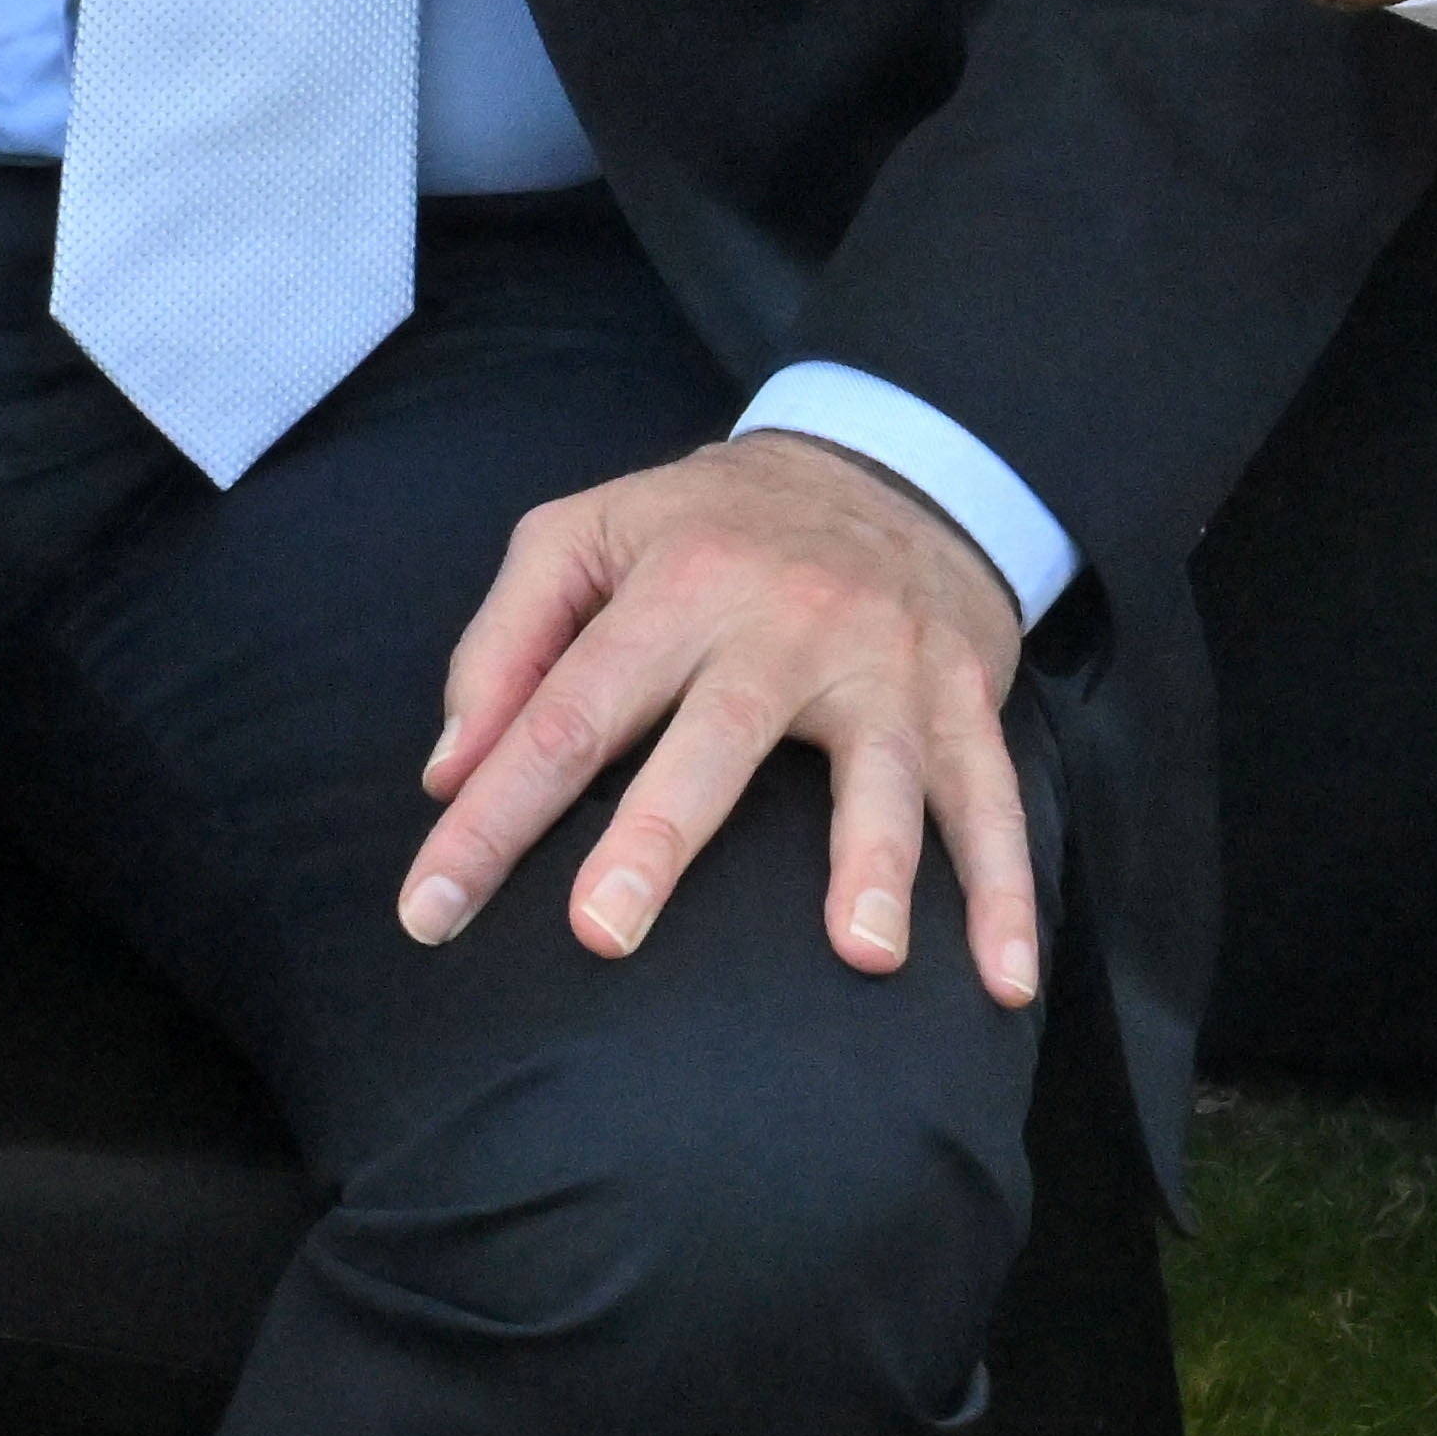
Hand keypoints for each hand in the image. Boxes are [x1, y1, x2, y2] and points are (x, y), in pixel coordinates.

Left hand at [403, 433, 1035, 998]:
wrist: (895, 457)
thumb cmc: (715, 522)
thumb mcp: (588, 531)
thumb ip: (505, 643)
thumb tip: (448, 771)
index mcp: (679, 580)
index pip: (567, 709)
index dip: (494, 813)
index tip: (430, 911)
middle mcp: (786, 617)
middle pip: (717, 735)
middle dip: (659, 834)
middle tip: (603, 932)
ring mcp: (887, 661)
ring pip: (881, 768)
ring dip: (874, 860)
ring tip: (861, 953)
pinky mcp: (964, 695)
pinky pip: (992, 799)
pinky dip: (1006, 888)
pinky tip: (1002, 978)